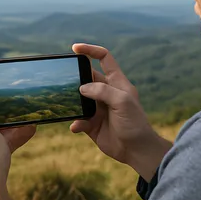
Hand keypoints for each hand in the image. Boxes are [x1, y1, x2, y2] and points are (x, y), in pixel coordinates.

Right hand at [71, 43, 171, 179]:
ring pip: (79, 99)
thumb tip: (82, 88)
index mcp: (116, 83)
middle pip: (86, 78)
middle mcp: (106, 93)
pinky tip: (76, 126)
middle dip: (75, 79)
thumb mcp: (122, 102)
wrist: (136, 150)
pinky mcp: (92, 124)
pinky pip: (78, 120)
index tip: (75, 48)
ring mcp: (98, 109)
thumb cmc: (135, 123)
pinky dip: (75, 122)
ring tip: (66, 104)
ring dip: (72, 102)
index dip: (91, 51)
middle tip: (64, 82)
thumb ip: (102, 91)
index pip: (104, 59)